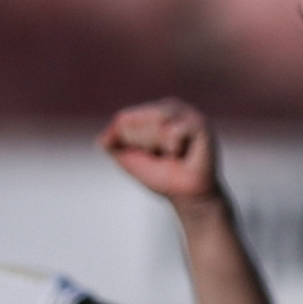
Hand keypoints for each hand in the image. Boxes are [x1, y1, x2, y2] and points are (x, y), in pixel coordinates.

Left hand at [101, 99, 222, 204]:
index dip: (131, 143)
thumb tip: (101, 140)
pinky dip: (174, 148)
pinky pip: (173, 131)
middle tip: (162, 156)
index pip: (124, 119)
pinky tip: (184, 153)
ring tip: (173, 154)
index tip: (149, 155)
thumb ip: (113, 142)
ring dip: (158, 145)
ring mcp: (188, 114)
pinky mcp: (201, 126)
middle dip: (144, 144)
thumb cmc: (161, 175)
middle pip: (138, 119)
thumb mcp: (129, 158)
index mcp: (154, 109)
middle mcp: (172, 107)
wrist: (187, 197)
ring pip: (156, 121)